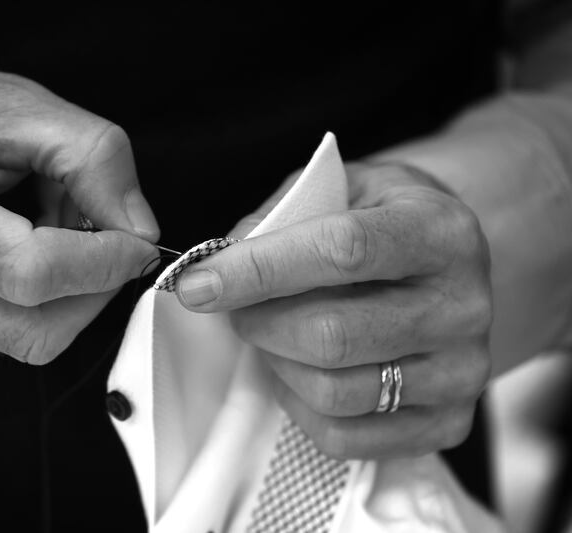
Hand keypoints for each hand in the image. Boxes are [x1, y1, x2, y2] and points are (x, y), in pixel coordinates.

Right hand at [0, 41, 158, 363]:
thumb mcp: (20, 106)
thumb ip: (95, 160)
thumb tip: (140, 231)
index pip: (32, 275)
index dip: (103, 265)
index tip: (137, 242)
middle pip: (33, 330)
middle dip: (92, 289)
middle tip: (104, 238)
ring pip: (21, 338)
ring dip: (63, 293)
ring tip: (48, 228)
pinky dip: (30, 300)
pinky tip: (16, 247)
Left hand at [174, 163, 492, 458]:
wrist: (446, 265)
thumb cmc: (381, 220)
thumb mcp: (340, 187)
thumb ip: (280, 216)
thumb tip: (218, 265)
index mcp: (440, 230)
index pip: (341, 251)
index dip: (258, 270)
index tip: (197, 283)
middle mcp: (463, 304)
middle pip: (332, 334)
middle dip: (258, 323)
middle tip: (235, 308)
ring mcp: (461, 372)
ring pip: (333, 391)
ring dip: (276, 363)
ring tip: (270, 334)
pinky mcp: (447, 423)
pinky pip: (344, 436)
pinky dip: (298, 405)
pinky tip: (296, 371)